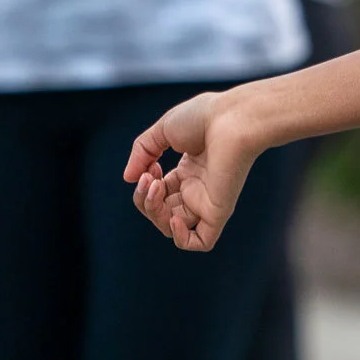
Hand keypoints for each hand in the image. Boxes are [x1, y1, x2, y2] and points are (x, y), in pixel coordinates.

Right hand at [126, 89, 261, 250]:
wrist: (231, 118)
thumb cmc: (203, 118)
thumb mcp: (163, 130)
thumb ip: (142, 153)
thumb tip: (128, 178)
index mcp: (189, 169)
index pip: (159, 192)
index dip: (145, 184)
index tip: (151, 165)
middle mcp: (198, 187)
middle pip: (162, 211)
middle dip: (145, 199)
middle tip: (149, 179)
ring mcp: (207, 200)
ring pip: (173, 227)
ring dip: (154, 212)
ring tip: (155, 187)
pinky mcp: (218, 211)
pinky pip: (201, 241)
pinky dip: (181, 238)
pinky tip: (173, 219)